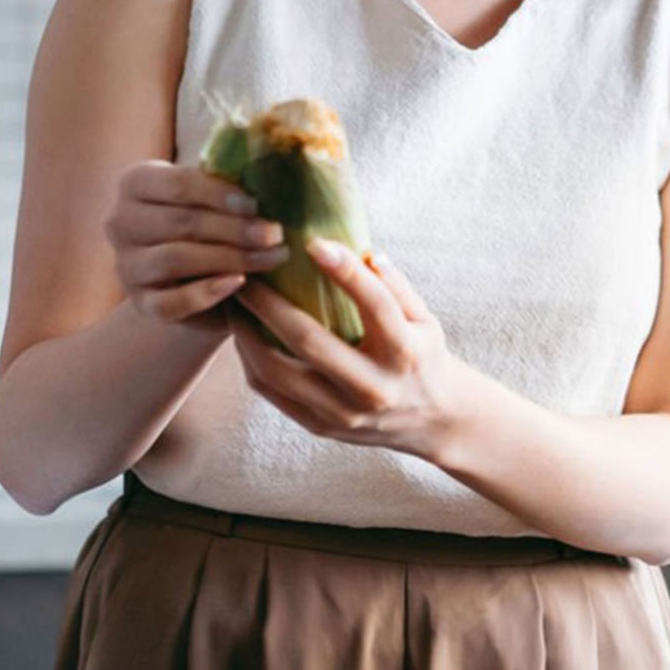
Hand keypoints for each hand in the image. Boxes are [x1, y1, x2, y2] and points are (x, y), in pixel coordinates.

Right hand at [104, 160, 289, 332]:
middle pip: (179, 222)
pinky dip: (206, 293)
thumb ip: (227, 184)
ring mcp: (126, 265)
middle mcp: (121, 222)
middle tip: (273, 234)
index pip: (175, 183)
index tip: (256, 203)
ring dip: (229, 258)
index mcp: (135, 183)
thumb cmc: (209, 223)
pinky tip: (237, 282)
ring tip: (270, 257)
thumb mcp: (212, 197)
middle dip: (233, 228)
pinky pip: (170, 302)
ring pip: (174, 259)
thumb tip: (267, 174)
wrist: (193, 276)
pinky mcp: (140, 303)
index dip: (217, 193)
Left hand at [231, 238, 474, 459]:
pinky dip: (251, 361)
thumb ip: (396, 287)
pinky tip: (245, 335)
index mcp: (404, 353)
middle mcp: (373, 387)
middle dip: (269, 304)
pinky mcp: (321, 426)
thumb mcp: (424, 320)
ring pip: (278, 372)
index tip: (314, 243)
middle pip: (310, 342)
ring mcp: (344, 412)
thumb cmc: (423, 356)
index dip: (346, 271)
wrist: (433, 421)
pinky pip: (272, 393)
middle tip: (246, 274)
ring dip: (247, 335)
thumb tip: (364, 251)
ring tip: (235, 304)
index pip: (376, 306)